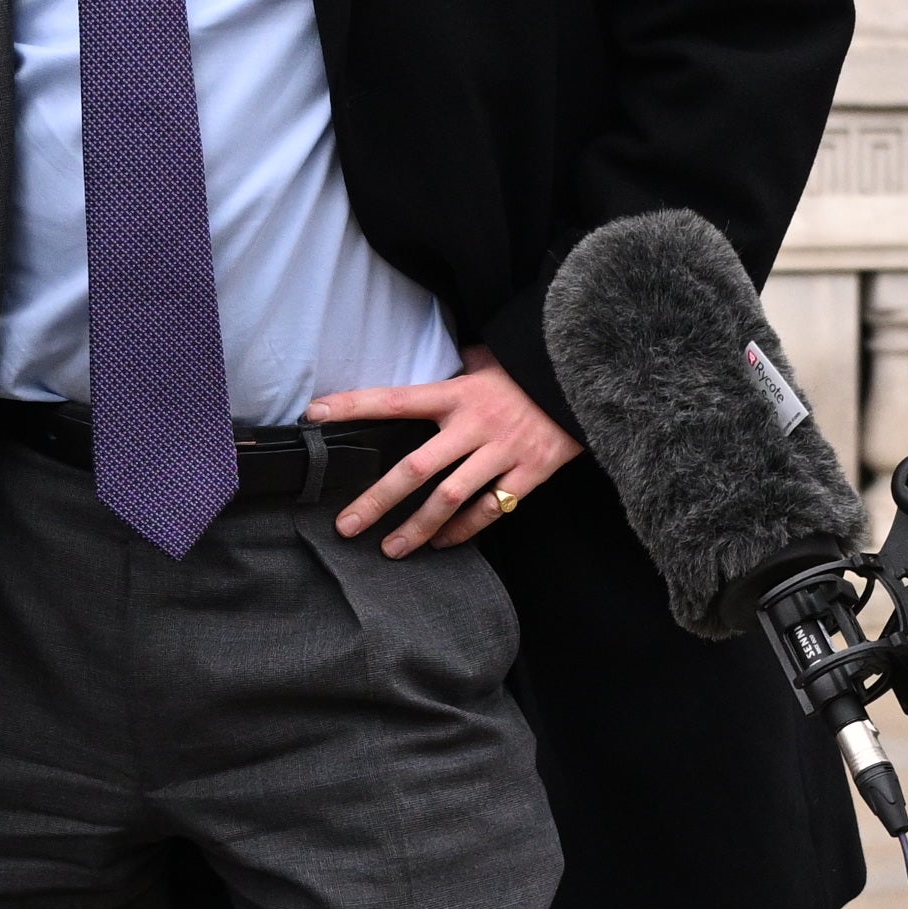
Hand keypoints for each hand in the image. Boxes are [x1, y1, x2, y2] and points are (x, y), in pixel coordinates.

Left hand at [313, 355, 580, 557]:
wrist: (592, 378)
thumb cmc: (532, 368)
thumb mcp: (490, 359)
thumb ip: (459, 369)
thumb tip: (435, 366)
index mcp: (458, 392)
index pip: (395, 399)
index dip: (354, 406)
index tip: (315, 415)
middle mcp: (475, 424)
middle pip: (415, 468)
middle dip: (377, 499)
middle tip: (346, 526)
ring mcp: (503, 452)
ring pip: (450, 499)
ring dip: (417, 528)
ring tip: (390, 550)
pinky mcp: (531, 472)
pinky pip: (491, 509)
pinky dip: (464, 530)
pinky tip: (441, 543)